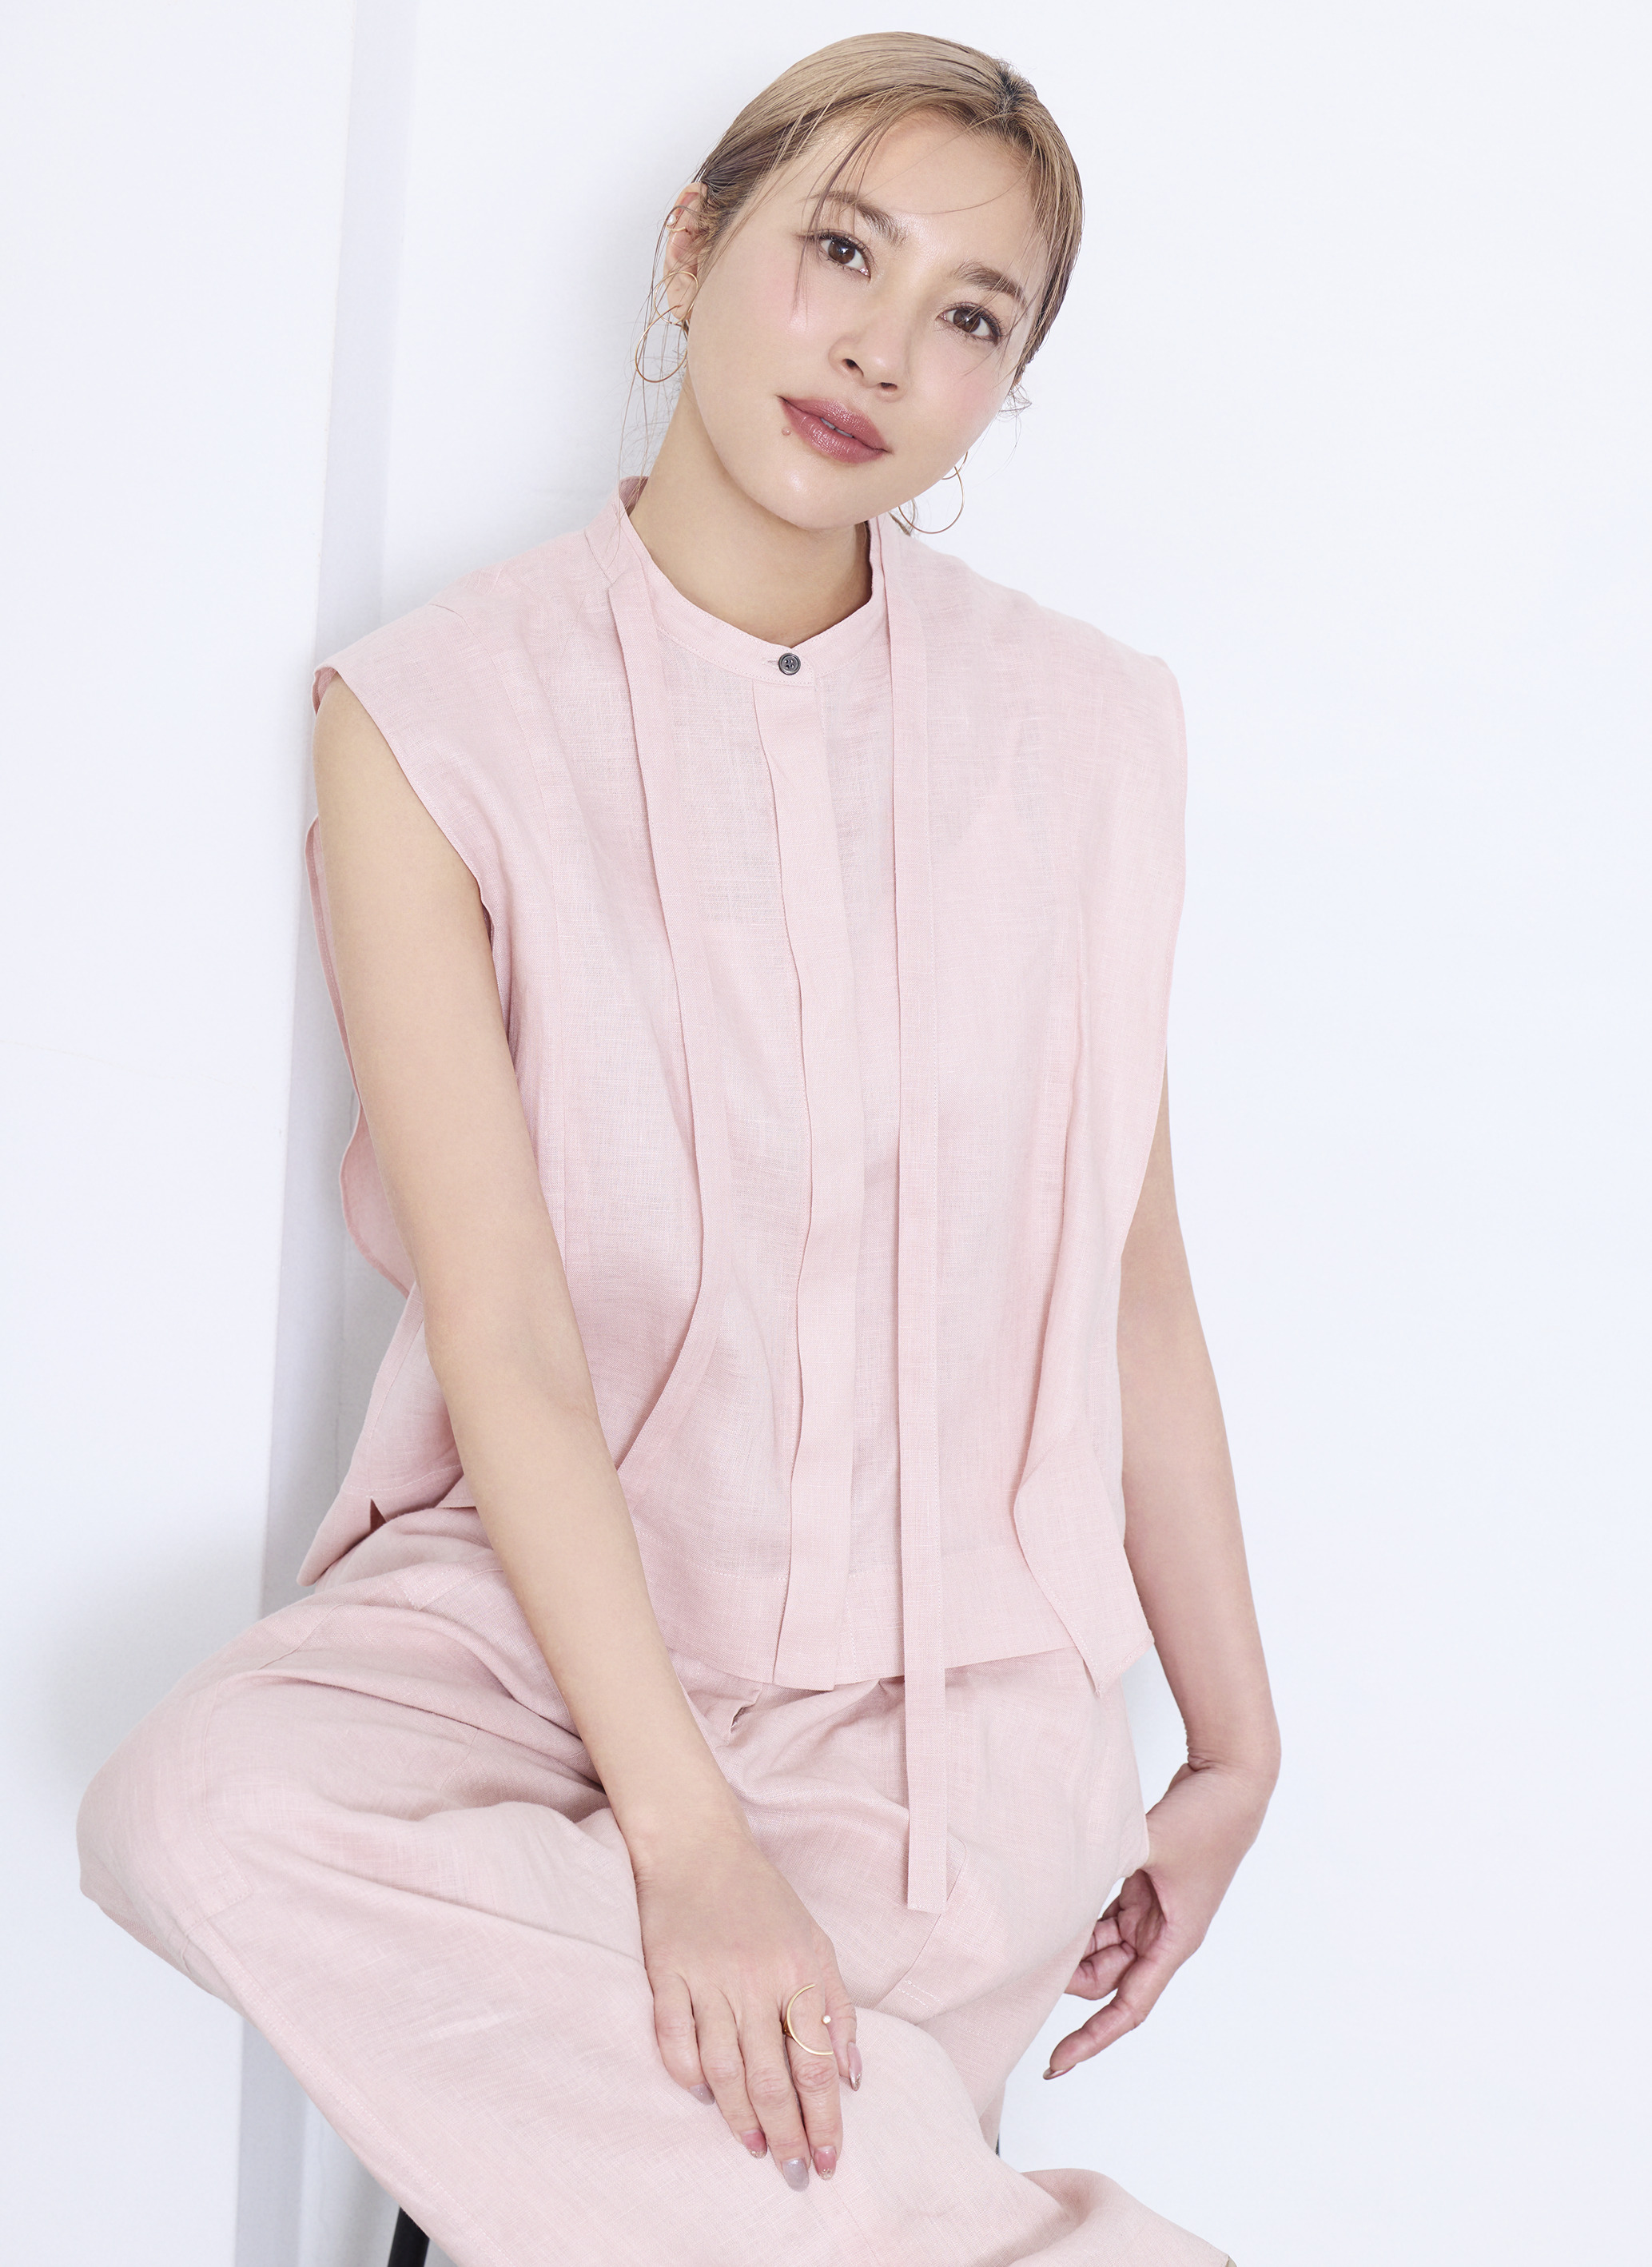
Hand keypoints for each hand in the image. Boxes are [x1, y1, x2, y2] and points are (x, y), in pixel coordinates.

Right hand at [631, 1817, 860, 2186]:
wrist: (698, 1845)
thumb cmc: (763, 1898)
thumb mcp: (816, 1942)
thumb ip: (838, 2008)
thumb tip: (853, 2077)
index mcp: (799, 1971)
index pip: (817, 2065)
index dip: (826, 2120)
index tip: (831, 2160)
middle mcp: (756, 1979)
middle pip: (772, 2078)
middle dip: (787, 2135)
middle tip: (795, 2174)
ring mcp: (708, 1977)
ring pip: (724, 2069)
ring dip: (740, 2117)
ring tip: (753, 2147)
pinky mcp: (666, 1973)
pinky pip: (674, 2039)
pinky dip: (687, 2073)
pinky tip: (701, 2096)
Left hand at [1045, 1759, 1270, 2077]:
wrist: (1230, 1780)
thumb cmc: (1205, 1818)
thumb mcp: (1150, 1845)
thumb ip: (1104, 1865)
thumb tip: (1059, 1881)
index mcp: (1174, 1941)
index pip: (1128, 2007)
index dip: (1092, 2039)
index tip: (1056, 2063)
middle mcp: (1163, 1934)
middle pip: (1106, 1978)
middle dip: (1068, 1977)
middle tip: (1024, 1964)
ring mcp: (1152, 1912)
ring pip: (1101, 1949)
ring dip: (1071, 1947)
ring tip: (1030, 1937)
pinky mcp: (1143, 1887)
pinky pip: (1103, 1917)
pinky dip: (1079, 1919)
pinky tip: (1049, 1912)